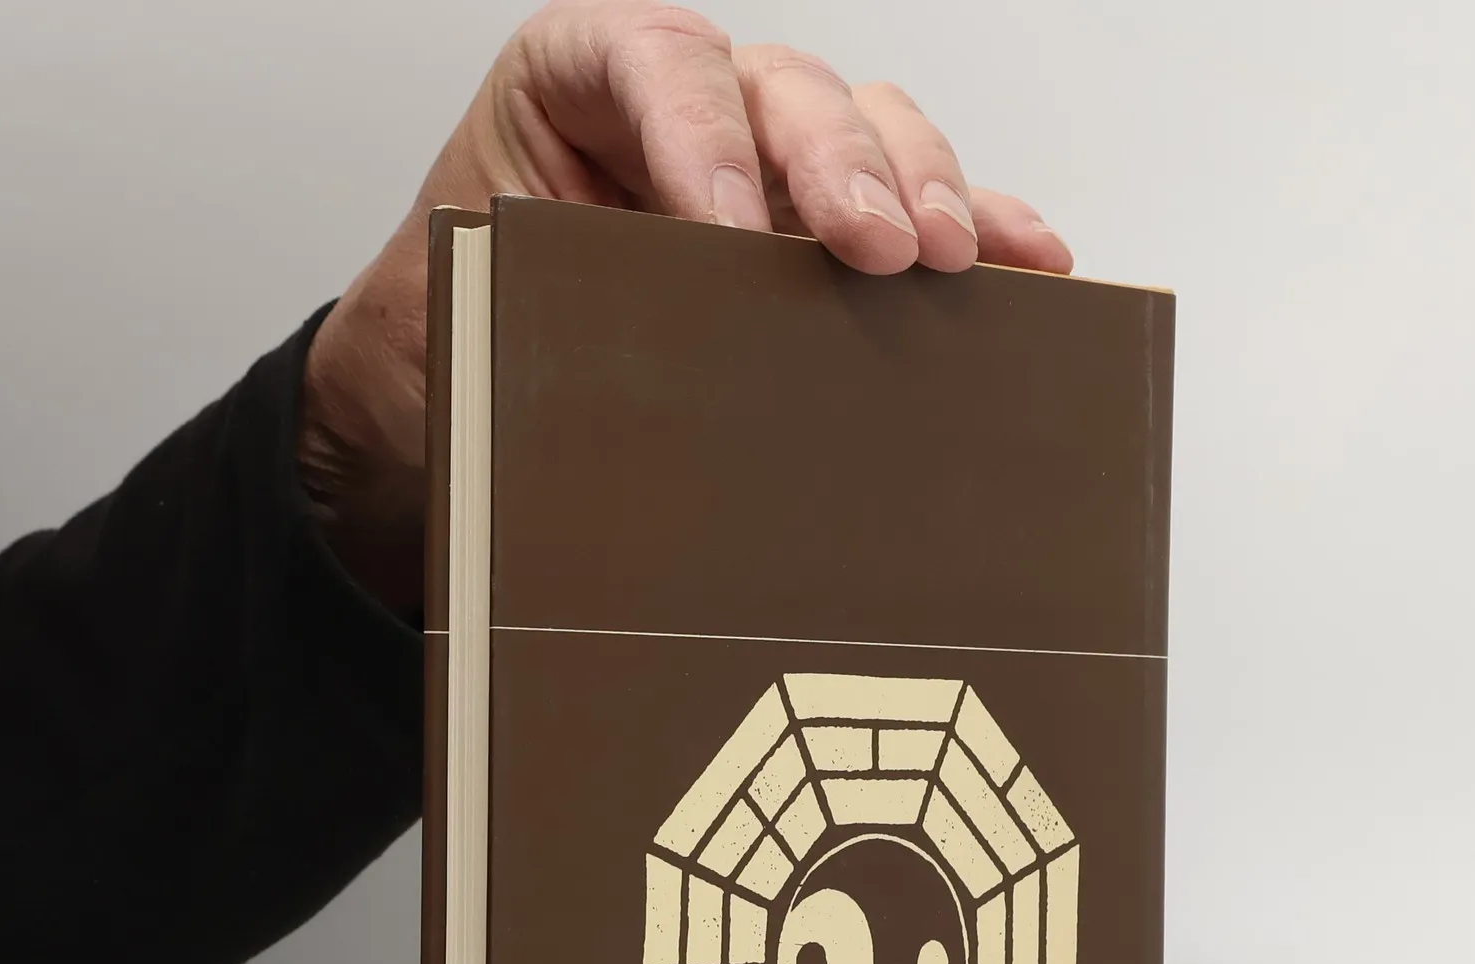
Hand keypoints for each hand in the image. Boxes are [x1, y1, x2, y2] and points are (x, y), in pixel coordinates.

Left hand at [300, 1, 1070, 607]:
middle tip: (872, 248)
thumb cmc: (452, 337)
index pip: (653, 63)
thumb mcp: (474, 313)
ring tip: (951, 258)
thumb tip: (649, 370)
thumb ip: (551, 304)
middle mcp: (682, 106)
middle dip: (839, 165)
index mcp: (574, 87)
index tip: (729, 229)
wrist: (445, 389)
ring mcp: (761, 159)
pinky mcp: (815, 225)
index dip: (702, 136)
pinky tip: (1028, 262)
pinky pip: (907, 206)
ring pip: (863, 128)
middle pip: (783, 91)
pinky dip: (976, 226)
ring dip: (920, 189)